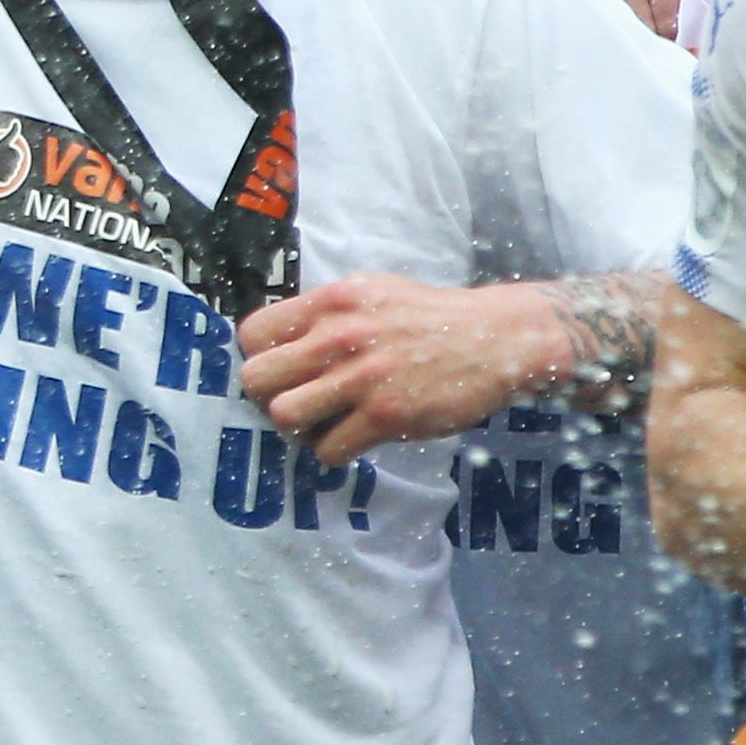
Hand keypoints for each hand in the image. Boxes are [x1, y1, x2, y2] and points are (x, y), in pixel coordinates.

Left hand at [237, 273, 567, 464]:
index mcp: (330, 303)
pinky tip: (350, 440)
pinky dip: (332, 452)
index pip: (252, 334)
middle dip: (267, 397)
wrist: (493, 338)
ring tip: (319, 425)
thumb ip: (323, 313)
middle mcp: (338, 337)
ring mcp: (362, 378)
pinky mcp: (386, 416)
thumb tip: (278, 340)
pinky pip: (328, 449)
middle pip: (256, 379)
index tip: (280, 371)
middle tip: (293, 403)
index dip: (258, 358)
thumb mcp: (369, 291)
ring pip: (284, 417)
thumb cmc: (426, 316)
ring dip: (296, 429)